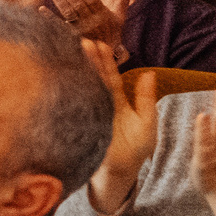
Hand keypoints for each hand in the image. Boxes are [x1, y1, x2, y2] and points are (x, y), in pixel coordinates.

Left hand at [43, 0, 124, 45]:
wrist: (104, 55)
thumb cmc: (111, 33)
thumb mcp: (119, 19)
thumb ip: (121, 3)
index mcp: (104, 17)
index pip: (93, 1)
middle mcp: (93, 24)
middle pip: (79, 5)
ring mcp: (81, 31)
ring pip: (68, 13)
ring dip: (59, 0)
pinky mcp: (71, 38)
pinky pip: (59, 27)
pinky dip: (50, 18)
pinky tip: (41, 9)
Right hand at [83, 40, 156, 212]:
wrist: (120, 174)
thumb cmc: (135, 150)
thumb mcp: (147, 122)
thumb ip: (146, 99)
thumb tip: (149, 73)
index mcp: (118, 101)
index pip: (110, 77)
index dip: (105, 61)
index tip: (99, 44)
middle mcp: (101, 104)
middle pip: (94, 78)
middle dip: (89, 60)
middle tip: (82, 41)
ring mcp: (90, 112)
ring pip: (85, 87)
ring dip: (80, 70)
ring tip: (75, 51)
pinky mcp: (81, 123)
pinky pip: (76, 104)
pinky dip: (72, 90)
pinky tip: (67, 76)